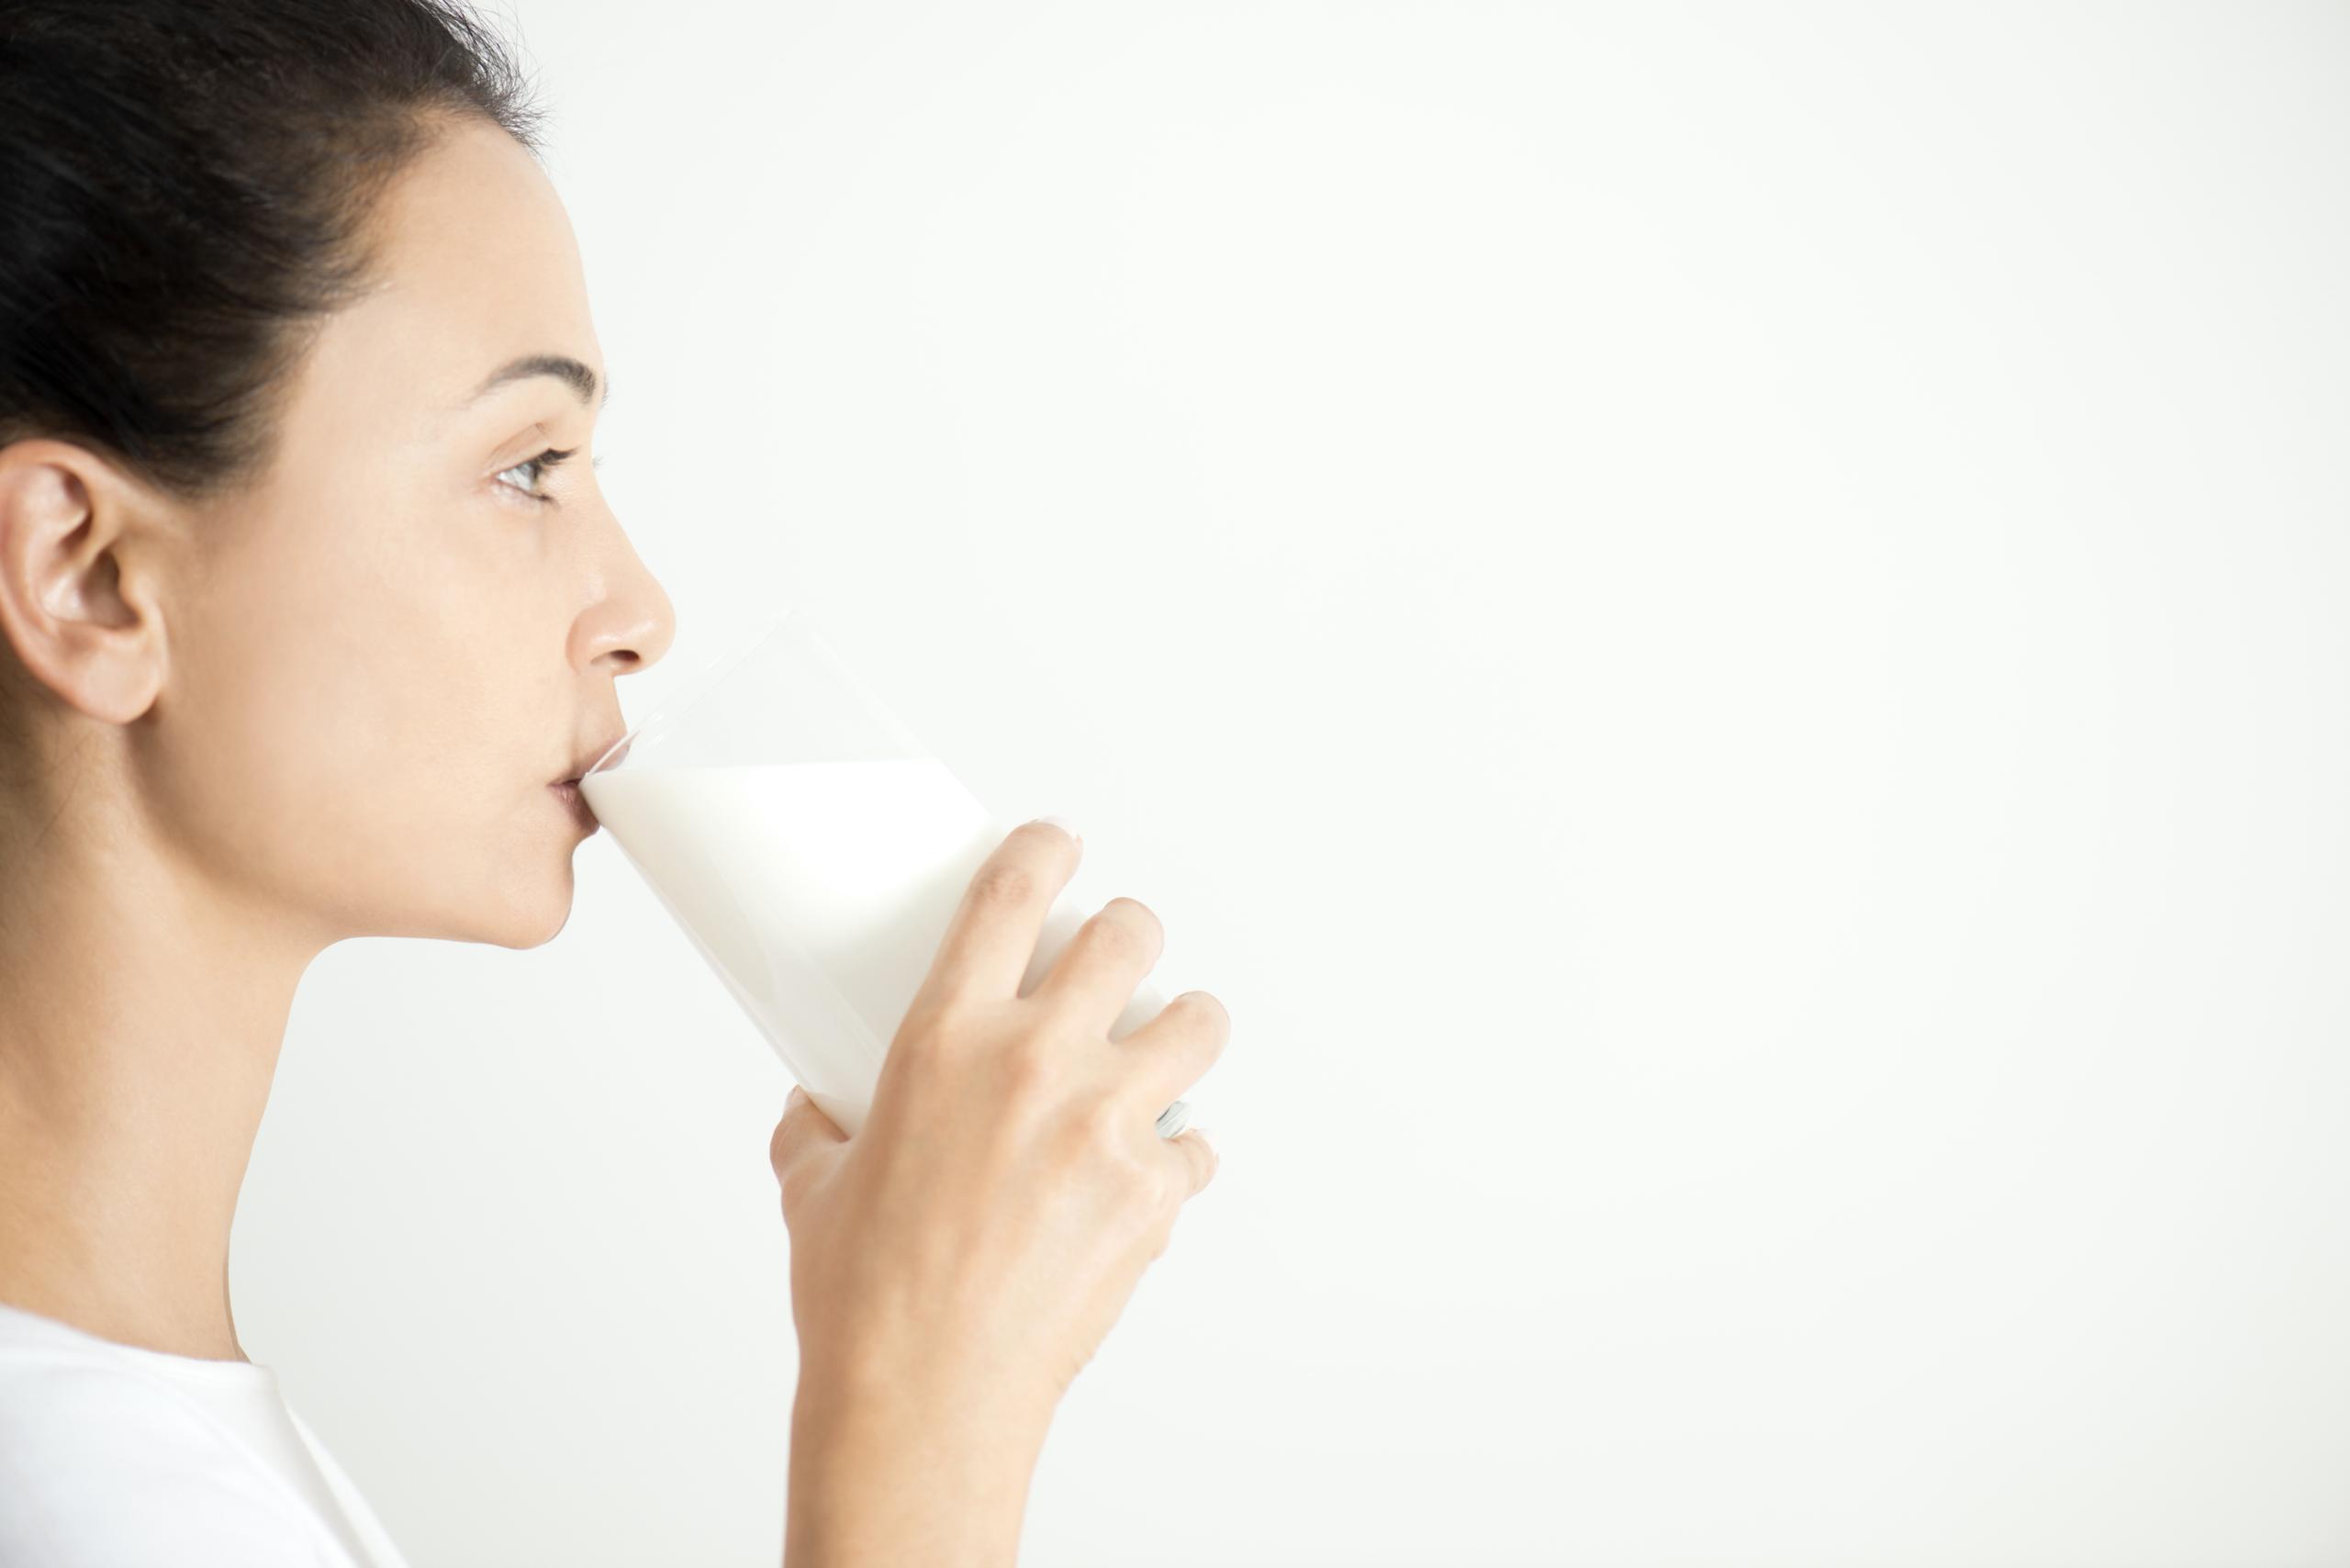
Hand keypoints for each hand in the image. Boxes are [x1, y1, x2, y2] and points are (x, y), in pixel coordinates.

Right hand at [768, 817, 1224, 1565]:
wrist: (922, 1398)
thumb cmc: (861, 1297)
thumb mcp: (813, 1184)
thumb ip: (816, 1124)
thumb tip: (812, 1104)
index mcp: (944, 1038)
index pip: (1012, 892)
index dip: (1047, 847)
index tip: (1060, 842)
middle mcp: (1035, 1062)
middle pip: (1129, 932)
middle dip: (1128, 932)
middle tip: (1116, 955)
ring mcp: (1105, 1125)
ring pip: (1197, 1020)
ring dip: (1183, 1024)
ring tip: (1165, 1041)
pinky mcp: (1151, 1194)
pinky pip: (1200, 1145)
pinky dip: (1180, 1154)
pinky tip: (1151, 1169)